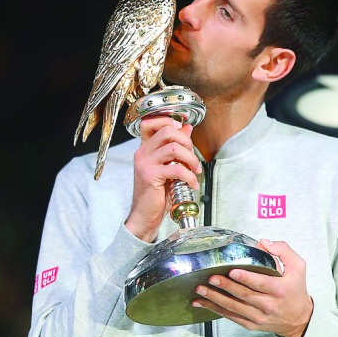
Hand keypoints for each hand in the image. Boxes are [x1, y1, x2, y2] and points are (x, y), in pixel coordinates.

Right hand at [124, 117, 201, 241]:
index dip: (168, 120)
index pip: (150, 122)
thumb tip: (187, 128)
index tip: (184, 129)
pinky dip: (189, 176)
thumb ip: (176, 147)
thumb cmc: (156, 194)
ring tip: (195, 171)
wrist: (145, 216)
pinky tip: (192, 183)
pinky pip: (176, 169)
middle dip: (187, 141)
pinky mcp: (150, 176)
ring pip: (173, 148)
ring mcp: (145, 163)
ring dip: (191, 159)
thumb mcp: (168, 167)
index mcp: (145, 148)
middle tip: (193, 156)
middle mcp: (142, 153)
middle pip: (167, 131)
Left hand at [191, 239, 313, 336]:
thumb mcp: (298, 267)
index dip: (245, 278)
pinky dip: (215, 310)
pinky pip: (231, 317)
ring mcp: (258, 317)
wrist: (299, 319)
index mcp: (279, 290)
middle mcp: (268, 305)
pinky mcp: (251, 324)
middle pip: (243, 295)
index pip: (260, 284)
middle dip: (225, 286)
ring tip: (201, 290)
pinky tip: (202, 303)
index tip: (232, 271)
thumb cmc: (296, 290)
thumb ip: (283, 251)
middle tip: (211, 278)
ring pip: (234, 308)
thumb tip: (263, 243)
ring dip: (215, 299)